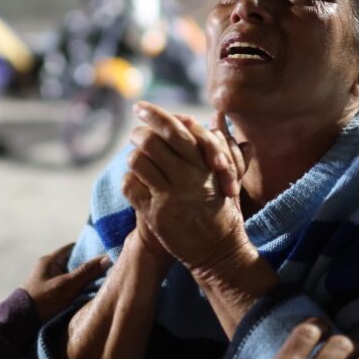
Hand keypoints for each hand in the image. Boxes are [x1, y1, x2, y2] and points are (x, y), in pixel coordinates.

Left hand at [21, 243, 110, 321]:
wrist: (22, 323)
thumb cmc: (43, 301)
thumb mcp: (66, 286)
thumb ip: (86, 272)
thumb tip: (108, 258)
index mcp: (50, 260)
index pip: (73, 248)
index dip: (89, 250)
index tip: (104, 255)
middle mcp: (50, 268)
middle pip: (75, 263)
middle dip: (89, 267)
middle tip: (107, 271)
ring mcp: (51, 281)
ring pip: (73, 276)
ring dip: (85, 280)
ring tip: (103, 282)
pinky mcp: (52, 293)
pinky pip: (69, 286)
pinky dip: (79, 289)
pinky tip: (90, 294)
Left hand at [122, 102, 248, 270]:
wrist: (218, 251)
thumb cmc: (224, 211)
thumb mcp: (228, 176)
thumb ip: (222, 144)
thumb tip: (217, 115)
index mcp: (205, 164)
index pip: (177, 129)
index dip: (155, 114)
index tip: (141, 107)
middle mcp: (188, 177)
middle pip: (152, 141)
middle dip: (139, 133)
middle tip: (136, 134)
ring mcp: (170, 196)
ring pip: (138, 161)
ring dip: (134, 158)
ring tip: (137, 161)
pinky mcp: (155, 214)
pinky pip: (131, 186)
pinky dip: (129, 181)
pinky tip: (137, 184)